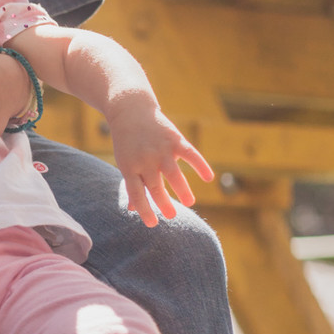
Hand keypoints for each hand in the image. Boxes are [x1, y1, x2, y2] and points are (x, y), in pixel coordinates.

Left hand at [108, 99, 212, 225]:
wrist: (130, 109)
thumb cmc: (127, 141)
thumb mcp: (125, 162)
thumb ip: (131, 184)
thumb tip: (134, 209)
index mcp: (129, 167)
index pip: (137, 194)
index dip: (145, 210)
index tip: (153, 224)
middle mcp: (145, 160)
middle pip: (155, 187)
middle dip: (164, 203)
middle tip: (172, 216)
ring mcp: (160, 150)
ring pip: (173, 174)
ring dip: (182, 189)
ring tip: (189, 202)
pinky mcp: (174, 139)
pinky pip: (190, 154)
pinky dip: (200, 165)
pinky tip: (209, 177)